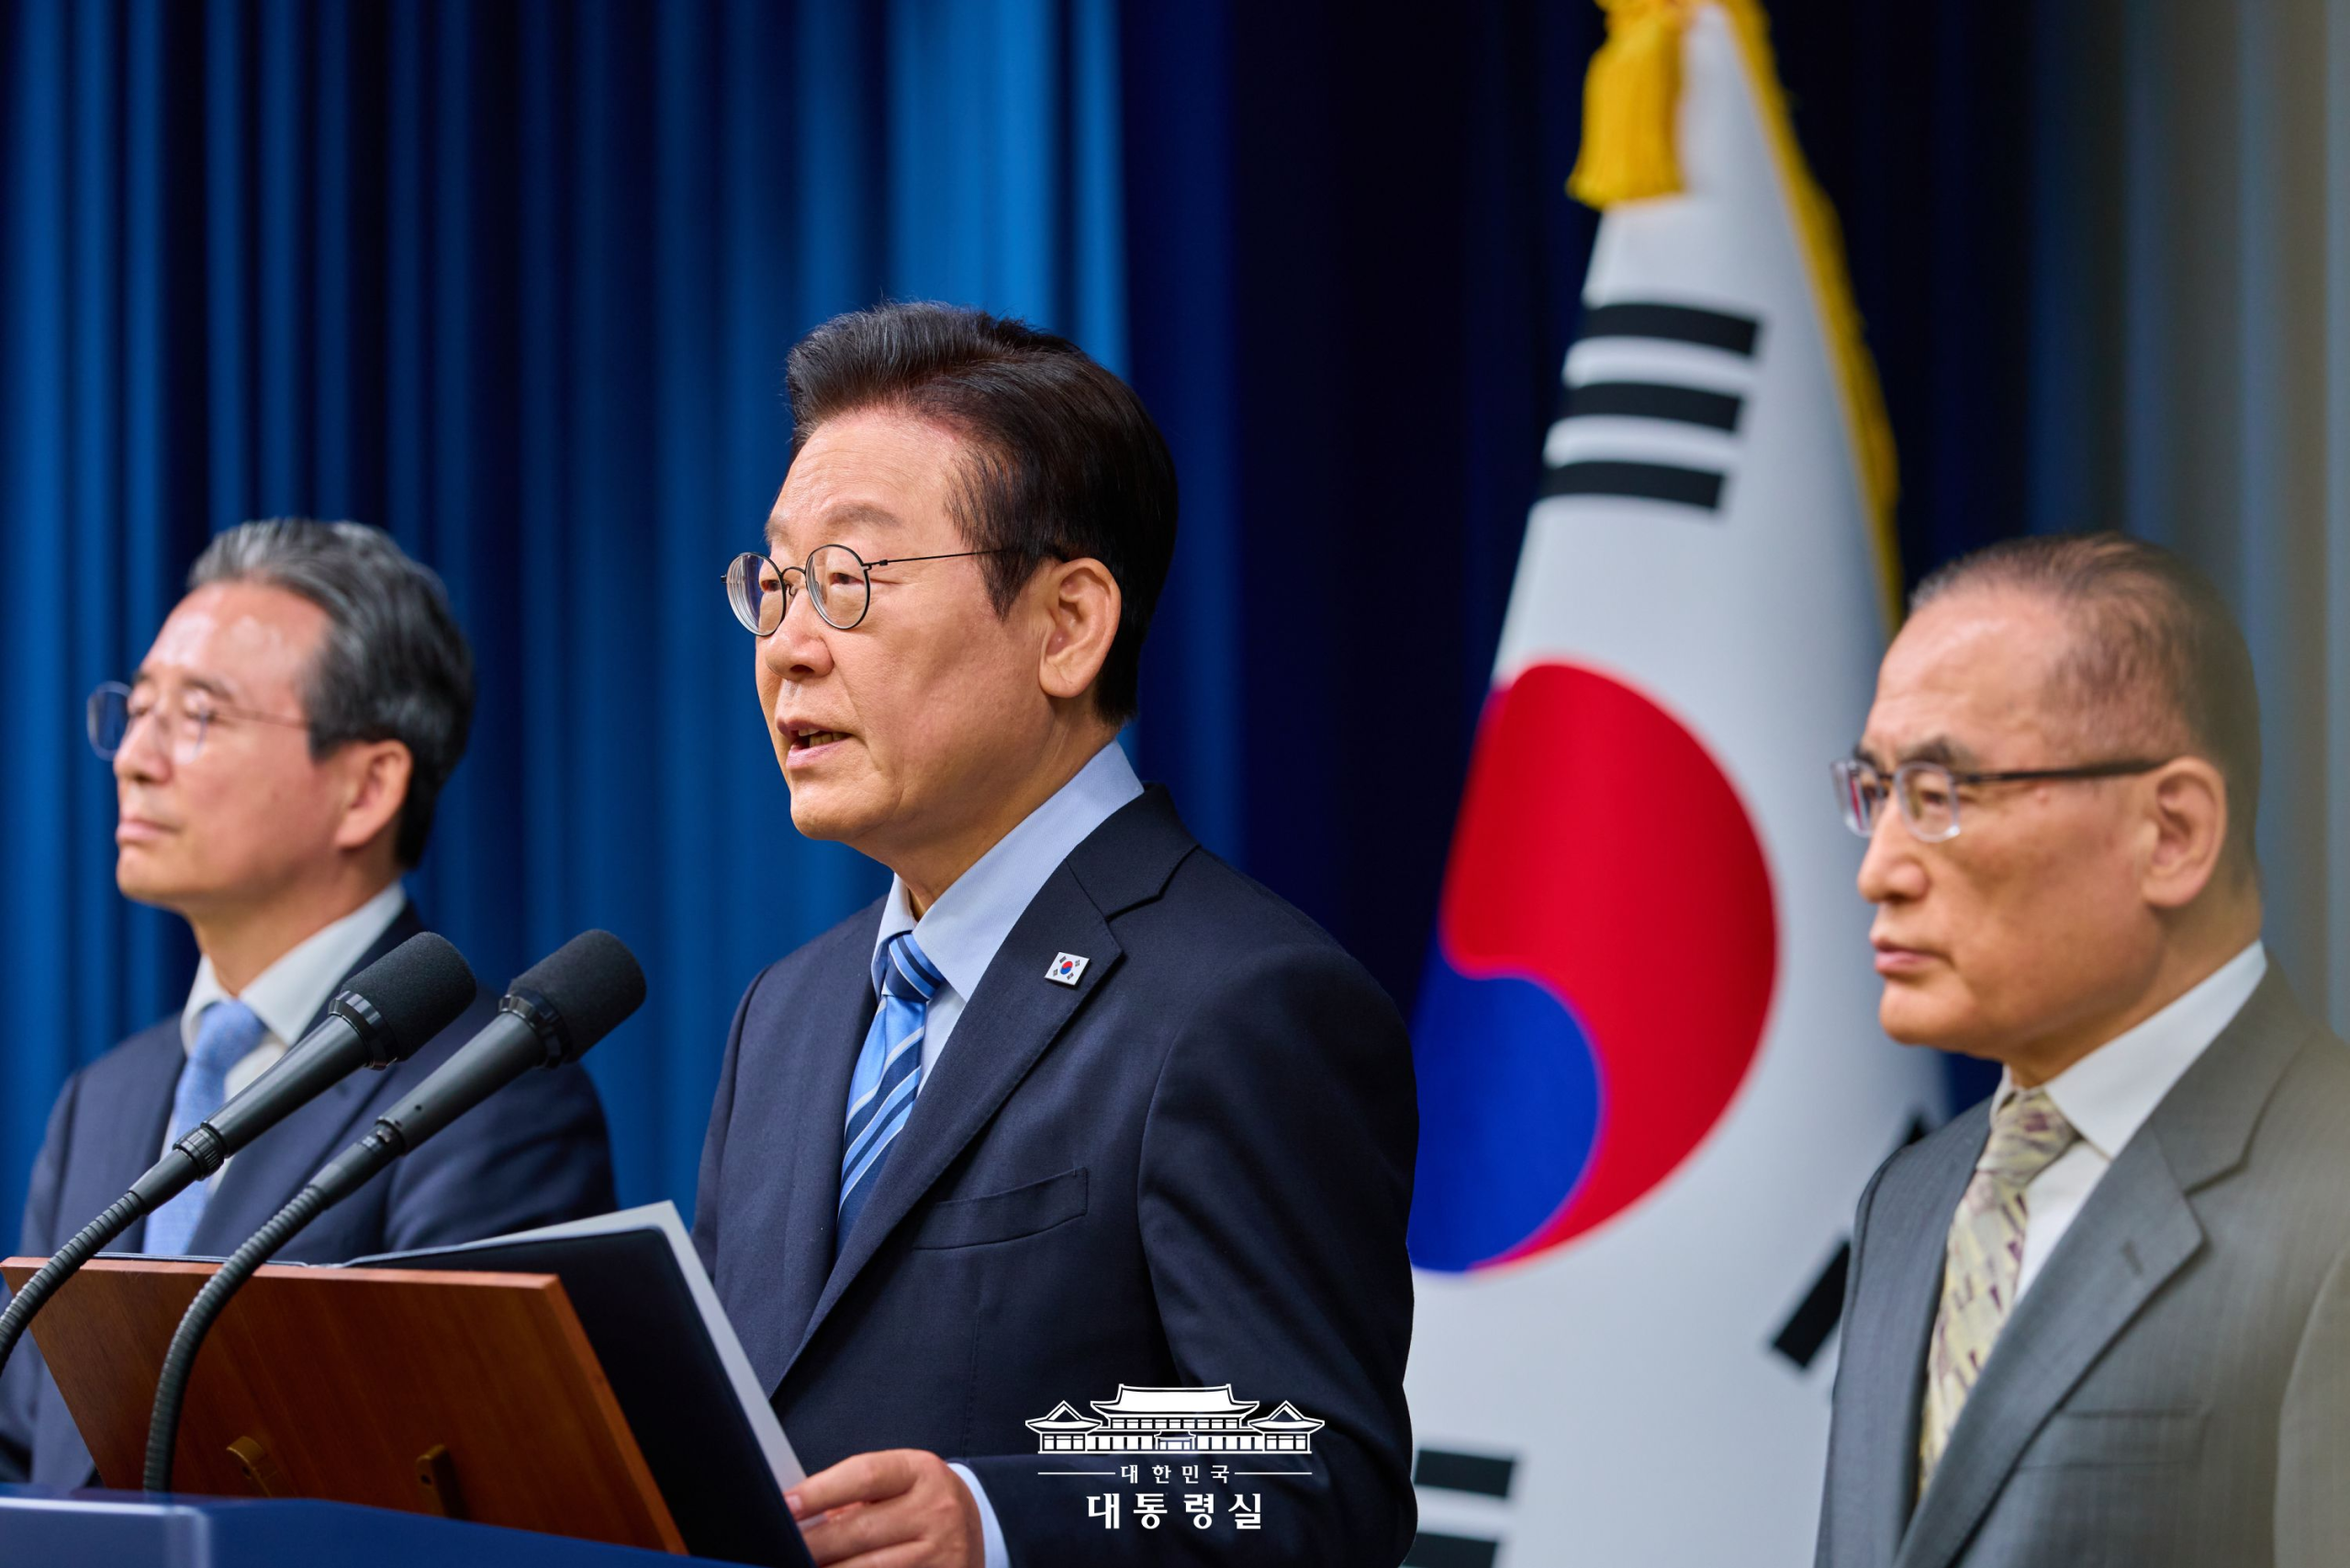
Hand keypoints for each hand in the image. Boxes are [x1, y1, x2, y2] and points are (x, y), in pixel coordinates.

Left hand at [789, 1448, 984, 1567]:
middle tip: (781, 1548)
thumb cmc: (920, 1504)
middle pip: (860, 1528)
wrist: (972, 1532)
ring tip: (801, 1565)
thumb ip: (853, 1495)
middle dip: (813, 1543)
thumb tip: (798, 1516)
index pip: (864, 1475)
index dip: (820, 1491)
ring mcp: (942, 1552)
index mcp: (922, 1471)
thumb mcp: (898, 1484)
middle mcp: (937, 1509)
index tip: (785, 1505)